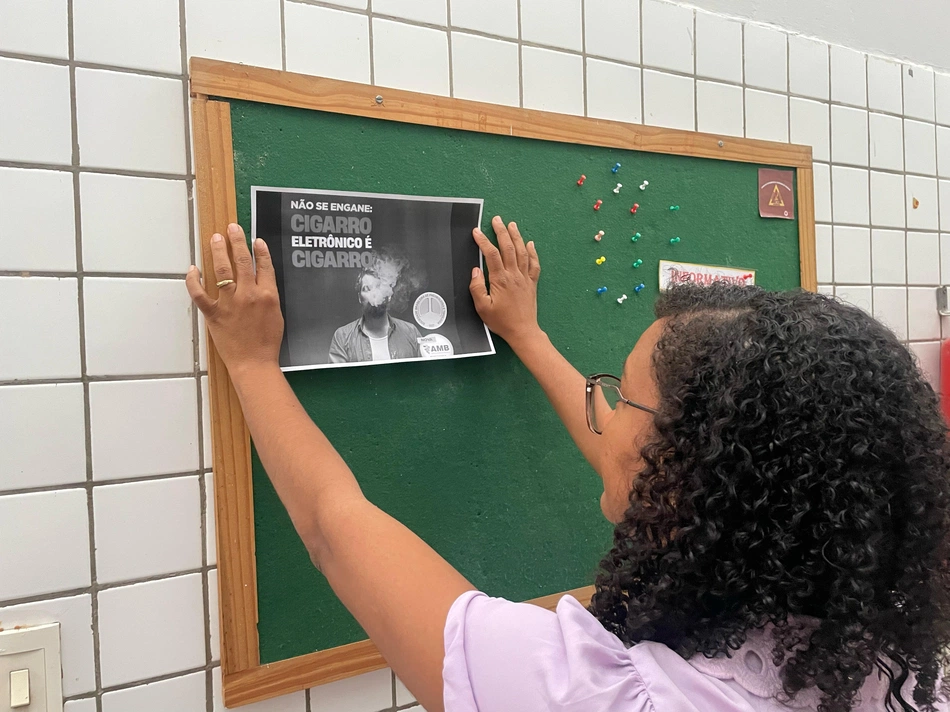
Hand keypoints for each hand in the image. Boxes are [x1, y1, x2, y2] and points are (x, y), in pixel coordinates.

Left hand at [186, 223, 283, 377]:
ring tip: (215, 238)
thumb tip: (262, 281)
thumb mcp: (277, 315)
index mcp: (268, 295)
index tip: (256, 240)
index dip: (260, 250)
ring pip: (222, 269)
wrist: (254, 364)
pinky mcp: (213, 314)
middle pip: (242, 260)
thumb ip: (269, 296)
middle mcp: (249, 294)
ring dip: (218, 251)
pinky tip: (193, 269)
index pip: (263, 265)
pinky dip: (194, 280)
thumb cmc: (267, 343)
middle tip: (232, 228)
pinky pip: (199, 293)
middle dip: (237, 241)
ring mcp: (229, 303)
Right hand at [469, 216, 542, 349]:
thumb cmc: (501, 321)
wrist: (523, 331)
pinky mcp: (532, 283)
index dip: (483, 241)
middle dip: (501, 232)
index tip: (476, 232)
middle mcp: (514, 275)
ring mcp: (525, 278)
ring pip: (521, 252)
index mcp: (501, 280)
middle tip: (496, 220)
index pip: (491, 255)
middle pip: (508, 248)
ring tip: (512, 225)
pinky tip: (530, 244)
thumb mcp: (482, 308)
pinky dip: (532, 252)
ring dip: (516, 237)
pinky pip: (533, 264)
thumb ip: (477, 288)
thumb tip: (476, 270)